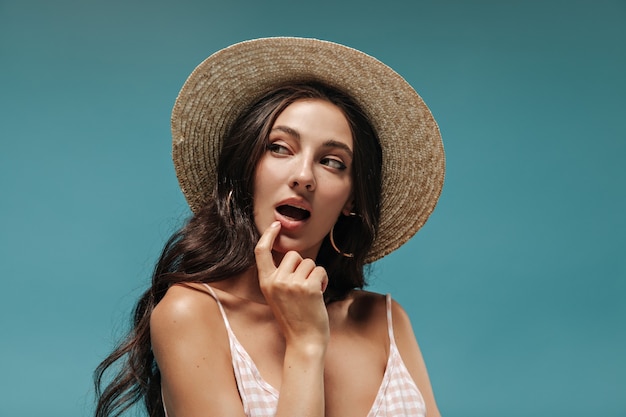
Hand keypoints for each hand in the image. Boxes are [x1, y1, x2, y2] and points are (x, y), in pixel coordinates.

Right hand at [254, 221, 329, 347]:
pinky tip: (319, 295)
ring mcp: (291, 284)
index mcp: (266, 283)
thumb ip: (280, 277)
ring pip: (309, 262)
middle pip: (294, 255)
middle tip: (303, 288)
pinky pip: (319, 270)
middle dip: (303, 267)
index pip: (261, 252)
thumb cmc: (294, 319)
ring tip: (311, 294)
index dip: (268, 235)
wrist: (303, 342)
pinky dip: (323, 280)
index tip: (276, 225)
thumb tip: (293, 257)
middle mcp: (276, 281)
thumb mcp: (277, 296)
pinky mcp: (308, 288)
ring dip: (314, 275)